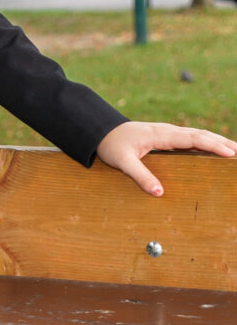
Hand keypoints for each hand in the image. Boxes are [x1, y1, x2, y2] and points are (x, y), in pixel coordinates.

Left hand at [96, 121, 236, 195]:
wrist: (101, 131)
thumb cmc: (112, 145)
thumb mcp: (122, 162)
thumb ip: (140, 176)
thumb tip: (159, 193)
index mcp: (160, 135)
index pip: (191, 138)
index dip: (212, 145)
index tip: (229, 152)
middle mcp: (166, 131)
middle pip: (199, 134)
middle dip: (221, 141)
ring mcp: (167, 132)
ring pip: (196, 134)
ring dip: (215, 140)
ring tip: (234, 150)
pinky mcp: (165, 136)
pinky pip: (190, 137)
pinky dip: (205, 141)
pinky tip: (213, 148)